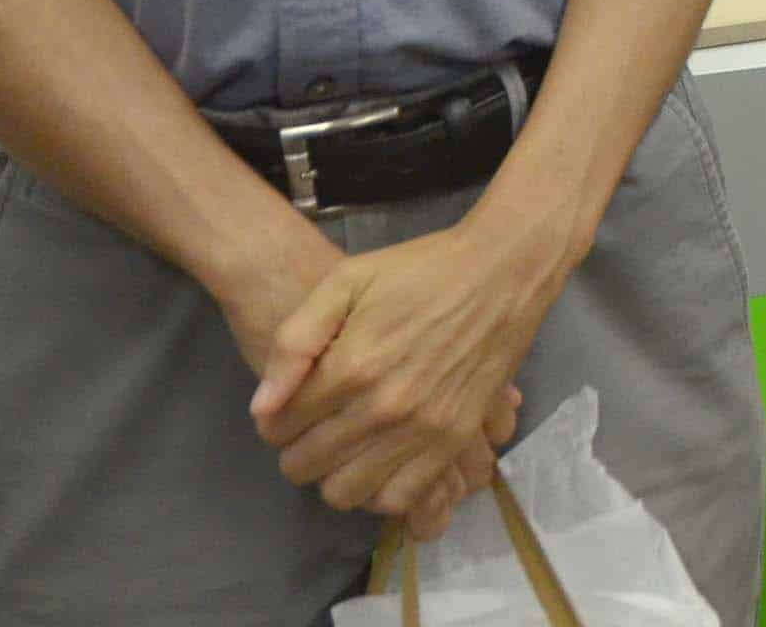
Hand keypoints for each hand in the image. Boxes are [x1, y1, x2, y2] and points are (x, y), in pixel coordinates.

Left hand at [210, 217, 519, 532]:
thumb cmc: (420, 269)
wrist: (503, 269)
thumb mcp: (346, 281)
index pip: (279, 426)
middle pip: (307, 464)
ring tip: (342, 448)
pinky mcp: (455, 439)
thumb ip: (295, 341)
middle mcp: (385, 407)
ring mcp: (424, 429)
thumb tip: (262, 408)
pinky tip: (378, 463)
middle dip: (296, 450)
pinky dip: (380, 492)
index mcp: (352, 366)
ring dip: (333, 476)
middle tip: (311, 428)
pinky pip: (401, 497)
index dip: (274, 418)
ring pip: (348, 492)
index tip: (286, 407)